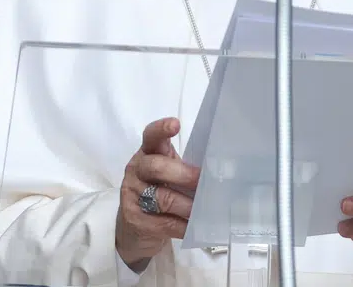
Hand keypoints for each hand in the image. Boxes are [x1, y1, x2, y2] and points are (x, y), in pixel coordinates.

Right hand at [115, 117, 200, 271]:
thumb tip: (219, 172)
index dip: (161, 129)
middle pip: (156, 167)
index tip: (176, 124)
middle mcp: (137, 171)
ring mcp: (132, 196)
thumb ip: (186, 167)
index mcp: (148, 153)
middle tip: (201, 182)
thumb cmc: (161, 194)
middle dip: (183, 174)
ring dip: (187, 205)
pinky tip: (194, 226)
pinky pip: (164, 222)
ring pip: (163, 198)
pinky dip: (184, 225)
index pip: (151, 136)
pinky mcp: (135, 220)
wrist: (135, 229)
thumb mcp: (170, 175)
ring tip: (203, 210)